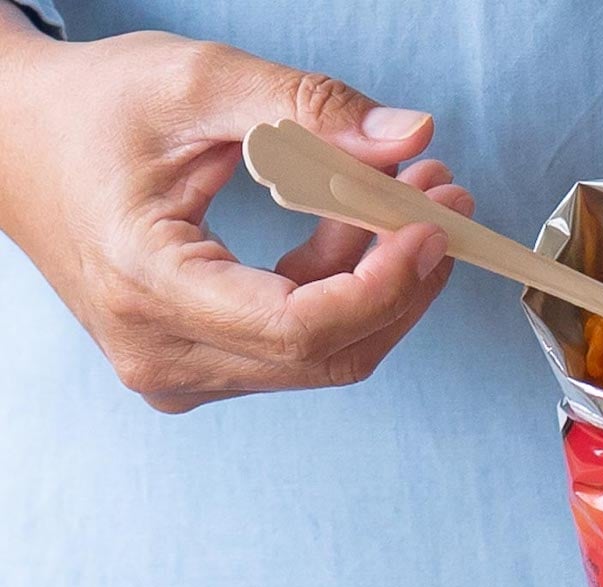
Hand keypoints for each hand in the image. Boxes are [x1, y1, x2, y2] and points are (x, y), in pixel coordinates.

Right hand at [0, 8, 472, 411]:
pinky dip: (343, 289)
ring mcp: (179, 368)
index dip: (383, 286)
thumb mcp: (198, 83)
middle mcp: (161, 351)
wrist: (17, 144)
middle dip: (400, 279)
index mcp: (145, 286)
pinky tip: (360, 227)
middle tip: (440, 201)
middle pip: (325, 351)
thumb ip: (309, 108)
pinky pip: (298, 343)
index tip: (431, 227)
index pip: (299, 328)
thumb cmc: (90, 112)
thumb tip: (408, 136)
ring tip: (409, 200)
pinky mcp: (200, 361)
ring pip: (322, 352)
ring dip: (380, 283)